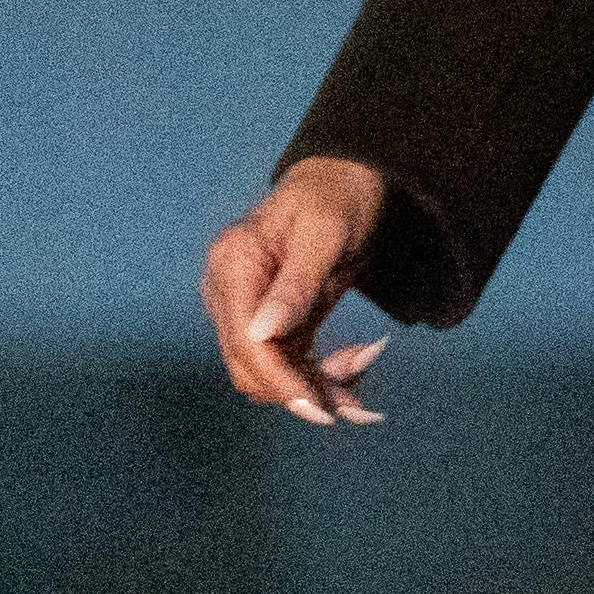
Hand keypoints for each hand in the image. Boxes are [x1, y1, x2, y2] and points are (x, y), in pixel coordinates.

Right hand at [199, 156, 394, 427]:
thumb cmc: (336, 197)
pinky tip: (357, 365)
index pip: (245, 342)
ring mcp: (246, 309)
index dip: (279, 382)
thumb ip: (295, 284)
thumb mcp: (324, 233)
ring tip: (364, 379)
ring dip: (317, 387)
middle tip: (357, 403)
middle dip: (303, 391)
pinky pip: (288, 365)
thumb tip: (261, 334)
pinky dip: (320, 375)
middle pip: (251, 368)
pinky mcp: (269, 323)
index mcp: (233, 265)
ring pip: (270, 375)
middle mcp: (229, 291)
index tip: (321, 411)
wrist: (344, 182)